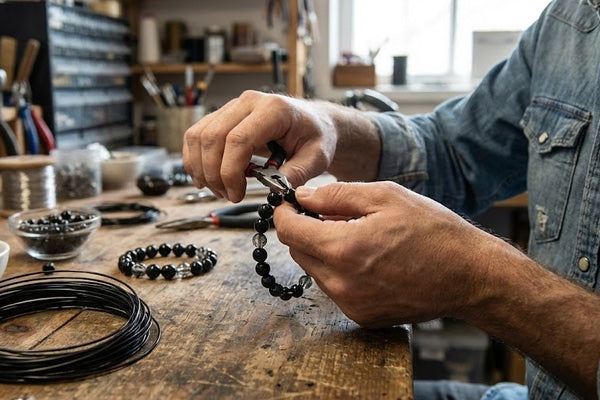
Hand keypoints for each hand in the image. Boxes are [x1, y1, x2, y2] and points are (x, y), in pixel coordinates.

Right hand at [182, 90, 337, 201]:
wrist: (315, 123)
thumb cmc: (316, 137)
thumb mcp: (317, 158)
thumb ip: (297, 173)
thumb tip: (276, 190)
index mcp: (274, 110)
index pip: (238, 139)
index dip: (230, 171)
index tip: (237, 194)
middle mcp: (248, 103)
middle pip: (212, 137)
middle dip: (214, 174)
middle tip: (229, 196)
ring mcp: (233, 107)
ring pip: (198, 136)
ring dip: (201, 168)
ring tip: (220, 190)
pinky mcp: (223, 116)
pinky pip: (197, 135)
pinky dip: (195, 159)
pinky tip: (206, 178)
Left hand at [274, 181, 498, 326]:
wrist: (469, 275)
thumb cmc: (433, 231)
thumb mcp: (385, 196)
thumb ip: (335, 195)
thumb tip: (302, 197)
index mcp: (343, 249)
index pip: (289, 231)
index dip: (284, 213)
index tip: (290, 203)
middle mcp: (341, 283)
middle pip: (298, 252)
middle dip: (305, 230)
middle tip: (329, 215)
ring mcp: (351, 304)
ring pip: (315, 270)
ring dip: (323, 250)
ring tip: (357, 236)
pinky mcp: (361, 316)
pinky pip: (334, 288)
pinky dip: (339, 270)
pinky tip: (367, 258)